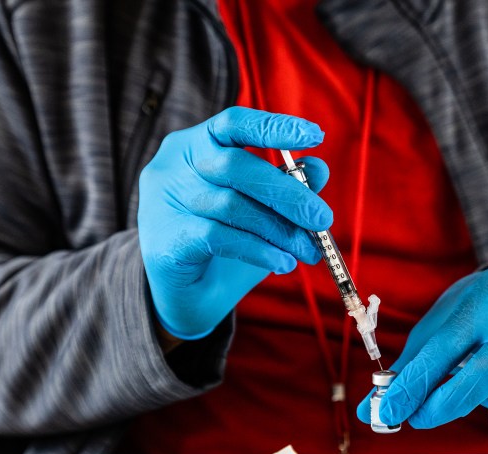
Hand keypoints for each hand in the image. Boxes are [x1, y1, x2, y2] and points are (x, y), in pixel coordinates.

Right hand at [138, 107, 330, 339]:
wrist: (185, 296)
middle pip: (235, 166)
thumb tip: (319, 169)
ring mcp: (165, 201)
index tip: (315, 136)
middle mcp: (174, 165)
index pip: (233, 124)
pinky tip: (281, 263)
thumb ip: (285, 185)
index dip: (274, 127)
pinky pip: (221, 237)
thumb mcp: (260, 211)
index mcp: (195, 145)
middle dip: (287, 194)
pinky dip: (259, 250)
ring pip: (232, 205)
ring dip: (280, 231)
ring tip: (308, 252)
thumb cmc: (224, 243)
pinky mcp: (167, 238)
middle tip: (322, 220)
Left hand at [356, 268, 487, 429]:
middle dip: (446, 404)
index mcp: (483, 304)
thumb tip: (376, 405)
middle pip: (485, 373)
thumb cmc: (483, 311)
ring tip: (484, 387)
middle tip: (420, 417)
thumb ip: (414, 359)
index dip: (413, 384)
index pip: (443, 348)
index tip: (388, 411)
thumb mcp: (446, 318)